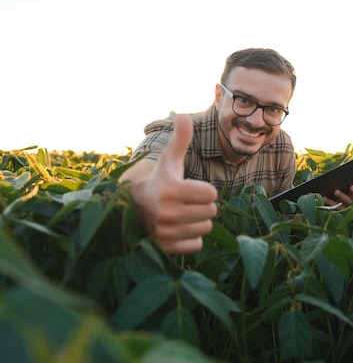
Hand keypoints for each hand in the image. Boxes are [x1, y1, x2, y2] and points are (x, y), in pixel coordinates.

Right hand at [128, 114, 217, 253]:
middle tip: (186, 203)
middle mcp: (166, 212)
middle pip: (211, 212)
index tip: (189, 189)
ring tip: (181, 216)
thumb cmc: (159, 181)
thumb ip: (180, 139)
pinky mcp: (164, 248)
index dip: (204, 191)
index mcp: (170, 188)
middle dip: (203, 206)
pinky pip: (196, 245)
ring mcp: (164, 232)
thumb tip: (183, 114)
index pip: (212, 194)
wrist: (131, 208)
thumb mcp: (169, 160)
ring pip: (205, 228)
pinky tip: (177, 230)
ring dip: (197, 222)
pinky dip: (191, 239)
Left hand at [322, 185, 352, 209]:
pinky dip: (324, 204)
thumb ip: (339, 182)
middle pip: (346, 200)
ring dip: (330, 202)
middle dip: (342, 196)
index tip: (351, 186)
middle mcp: (347, 203)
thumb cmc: (335, 187)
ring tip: (324, 197)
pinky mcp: (333, 211)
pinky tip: (320, 199)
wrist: (329, 197)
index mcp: (351, 196)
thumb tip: (338, 176)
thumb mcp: (338, 184)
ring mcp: (340, 208)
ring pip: (337, 207)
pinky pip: (329, 209)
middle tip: (336, 191)